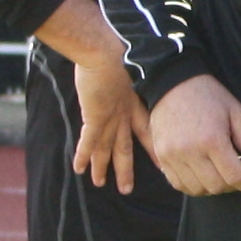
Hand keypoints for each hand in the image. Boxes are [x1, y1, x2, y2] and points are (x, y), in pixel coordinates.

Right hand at [71, 56, 152, 191]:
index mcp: (134, 104)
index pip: (147, 132)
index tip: (162, 165)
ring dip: (102, 168)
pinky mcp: (94, 117)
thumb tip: (142, 77)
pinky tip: (79, 169)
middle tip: (127, 189)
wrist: (107, 51)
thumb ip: (136, 79)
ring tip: (100, 184)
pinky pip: (88, 142)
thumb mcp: (134, 68)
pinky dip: (83, 156)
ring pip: (106, 149)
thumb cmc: (120, 53)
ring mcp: (109, 118)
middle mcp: (123, 115)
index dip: (153, 149)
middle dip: (126, 170)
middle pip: (126, 148)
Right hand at [146, 75, 240, 197]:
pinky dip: (192, 186)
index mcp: (212, 140)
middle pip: (215, 187)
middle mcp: (190, 151)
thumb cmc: (208, 95)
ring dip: (212, 188)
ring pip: (196, 189)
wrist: (173, 83)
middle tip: (240, 178)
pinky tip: (202, 176)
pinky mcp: (160, 156)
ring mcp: (172, 155)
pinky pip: (177, 183)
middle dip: (233, 186)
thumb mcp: (235, 112)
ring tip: (221, 176)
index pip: (234, 176)